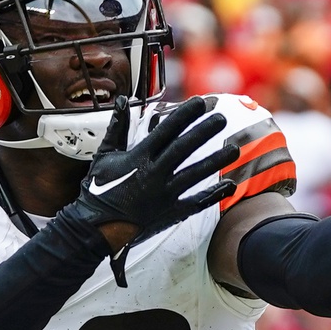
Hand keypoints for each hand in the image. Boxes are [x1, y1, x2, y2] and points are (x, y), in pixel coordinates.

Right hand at [67, 96, 239, 282]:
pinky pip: (196, 203)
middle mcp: (154, 174)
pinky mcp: (170, 213)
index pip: (166, 130)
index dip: (184, 115)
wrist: (96, 228)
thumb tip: (121, 101)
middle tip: (221, 118)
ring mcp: (164, 195)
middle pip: (184, 148)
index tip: (199, 103)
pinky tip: (230, 184)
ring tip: (235, 148)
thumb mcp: (105, 156)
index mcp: (138, 157)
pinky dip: (214, 195)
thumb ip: (117, 127)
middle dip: (204, 131)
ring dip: (216, 160)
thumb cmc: (98, 190)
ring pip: (195, 174)